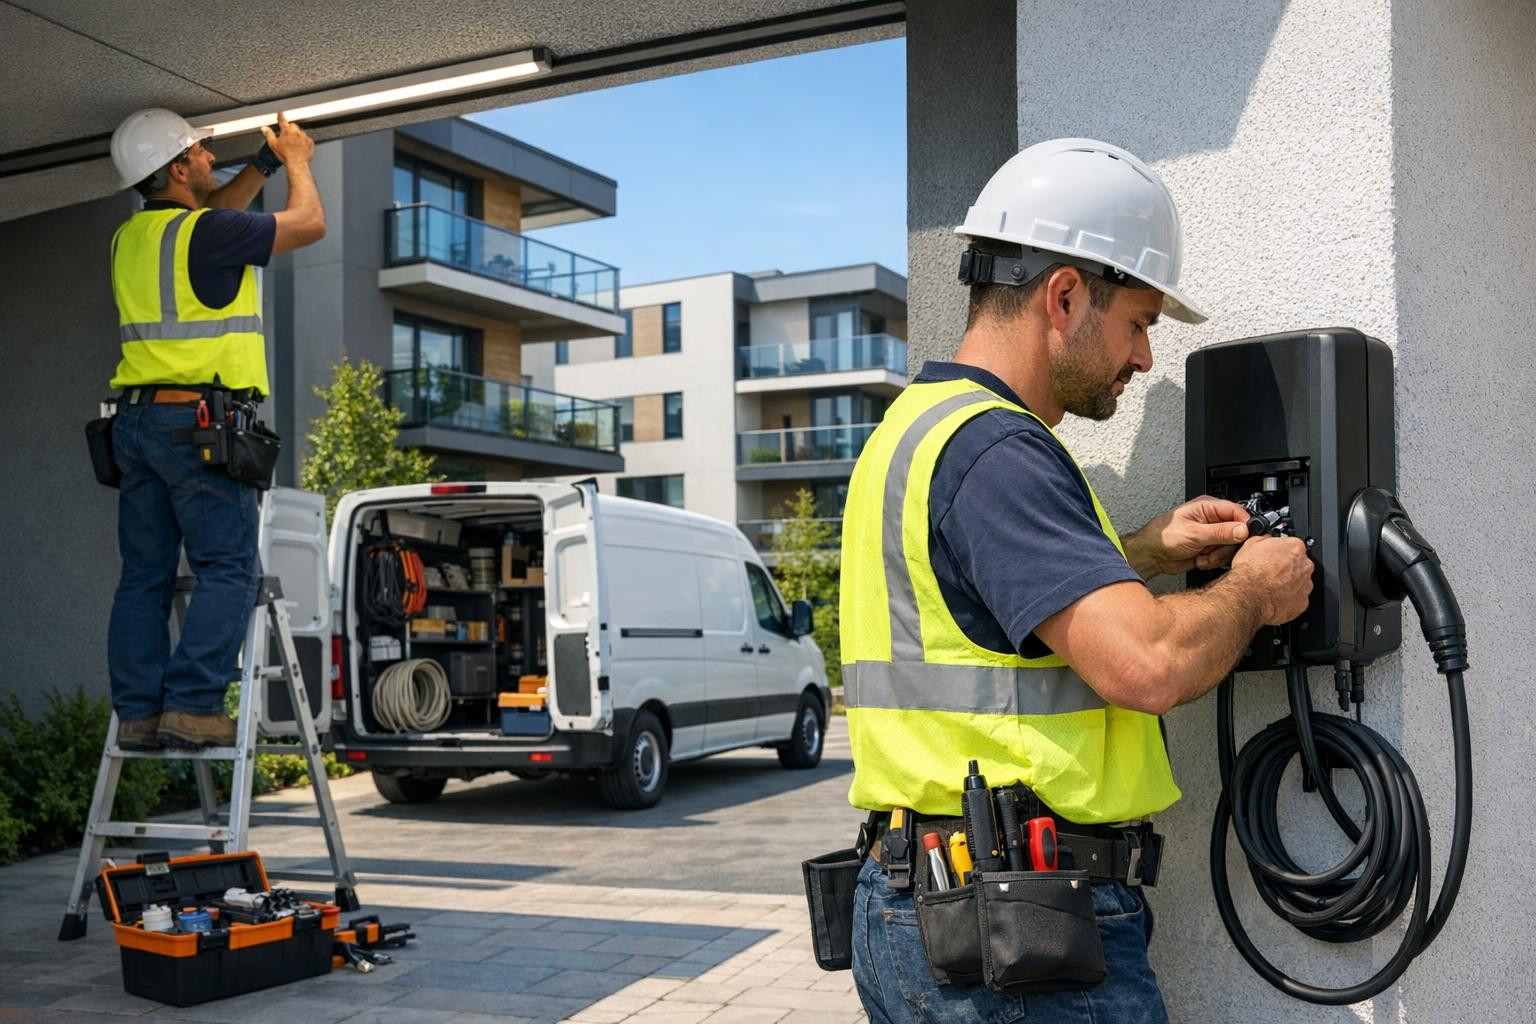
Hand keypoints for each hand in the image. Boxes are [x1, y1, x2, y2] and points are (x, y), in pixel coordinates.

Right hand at [260, 113, 313, 166]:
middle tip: (287, 136)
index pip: (282, 120)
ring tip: (294, 143)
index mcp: (286, 131)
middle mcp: (296, 132)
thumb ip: (268, 134)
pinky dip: (303, 140)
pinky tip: (300, 146)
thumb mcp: (273, 145)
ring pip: (300, 131)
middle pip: (292, 125)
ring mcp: (304, 136)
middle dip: (289, 128)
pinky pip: (307, 138)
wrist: (297, 164)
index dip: (281, 116)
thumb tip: (264, 128)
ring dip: (297, 134)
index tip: (281, 113)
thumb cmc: (286, 156)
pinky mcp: (310, 142)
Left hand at [1124, 496, 1250, 577]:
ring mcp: (1211, 535)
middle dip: (1226, 545)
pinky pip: (1222, 557)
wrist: (1151, 555)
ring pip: (1230, 547)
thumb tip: (1243, 529)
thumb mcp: (1194, 533)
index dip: (1243, 524)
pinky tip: (1199, 558)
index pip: (1237, 511)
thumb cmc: (1163, 536)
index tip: (1244, 537)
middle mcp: (1212, 520)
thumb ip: (1220, 532)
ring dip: (1217, 555)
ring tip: (1202, 554)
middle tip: (1213, 548)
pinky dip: (1212, 561)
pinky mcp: (1209, 549)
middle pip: (1237, 532)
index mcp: (1208, 507)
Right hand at [1229, 535, 1312, 624]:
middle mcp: (1304, 566)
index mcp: (1295, 548)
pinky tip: (1274, 596)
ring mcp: (1305, 585)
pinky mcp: (1302, 602)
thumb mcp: (1250, 544)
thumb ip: (1265, 540)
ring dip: (1288, 582)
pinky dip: (1288, 597)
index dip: (1281, 551)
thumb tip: (1266, 540)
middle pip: (1299, 563)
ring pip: (1300, 581)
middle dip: (1287, 567)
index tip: (1274, 555)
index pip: (1293, 545)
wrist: (1247, 597)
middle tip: (1271, 571)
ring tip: (1271, 585)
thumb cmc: (1249, 573)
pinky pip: (1298, 598)